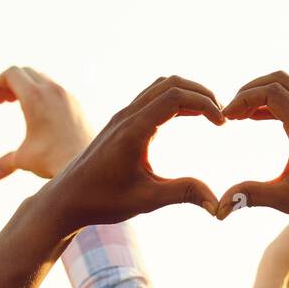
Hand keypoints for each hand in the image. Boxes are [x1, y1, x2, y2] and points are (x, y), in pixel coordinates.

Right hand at [0, 67, 92, 179]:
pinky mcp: (76, 102)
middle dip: (10, 83)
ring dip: (27, 86)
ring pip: (41, 78)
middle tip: (3, 101)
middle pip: (25, 72)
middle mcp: (52, 89)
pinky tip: (39, 113)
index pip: (11, 73)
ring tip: (18, 105)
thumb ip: (5, 161)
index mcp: (34, 96)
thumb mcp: (24, 159)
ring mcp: (66, 94)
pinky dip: (43, 93)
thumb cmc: (53, 159)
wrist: (84, 164)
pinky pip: (56, 88)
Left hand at [38, 76, 222, 234]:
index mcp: (133, 129)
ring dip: (187, 94)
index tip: (222, 124)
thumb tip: (218, 204)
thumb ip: (183, 194)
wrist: (66, 200)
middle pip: (171, 83)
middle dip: (201, 94)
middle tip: (221, 116)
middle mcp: (127, 116)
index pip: (176, 97)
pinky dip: (174, 100)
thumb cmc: (102, 201)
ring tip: (209, 115)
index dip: (205, 104)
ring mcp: (122, 116)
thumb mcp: (146, 200)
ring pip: (160, 87)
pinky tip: (187, 118)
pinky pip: (151, 97)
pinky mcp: (120, 122)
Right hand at [214, 71, 288, 233]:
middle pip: (282, 80)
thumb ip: (251, 196)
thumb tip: (218, 208)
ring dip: (267, 93)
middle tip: (233, 112)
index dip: (243, 99)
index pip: (271, 92)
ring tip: (245, 115)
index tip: (227, 118)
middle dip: (252, 90)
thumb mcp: (288, 201)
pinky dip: (282, 100)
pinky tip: (266, 119)